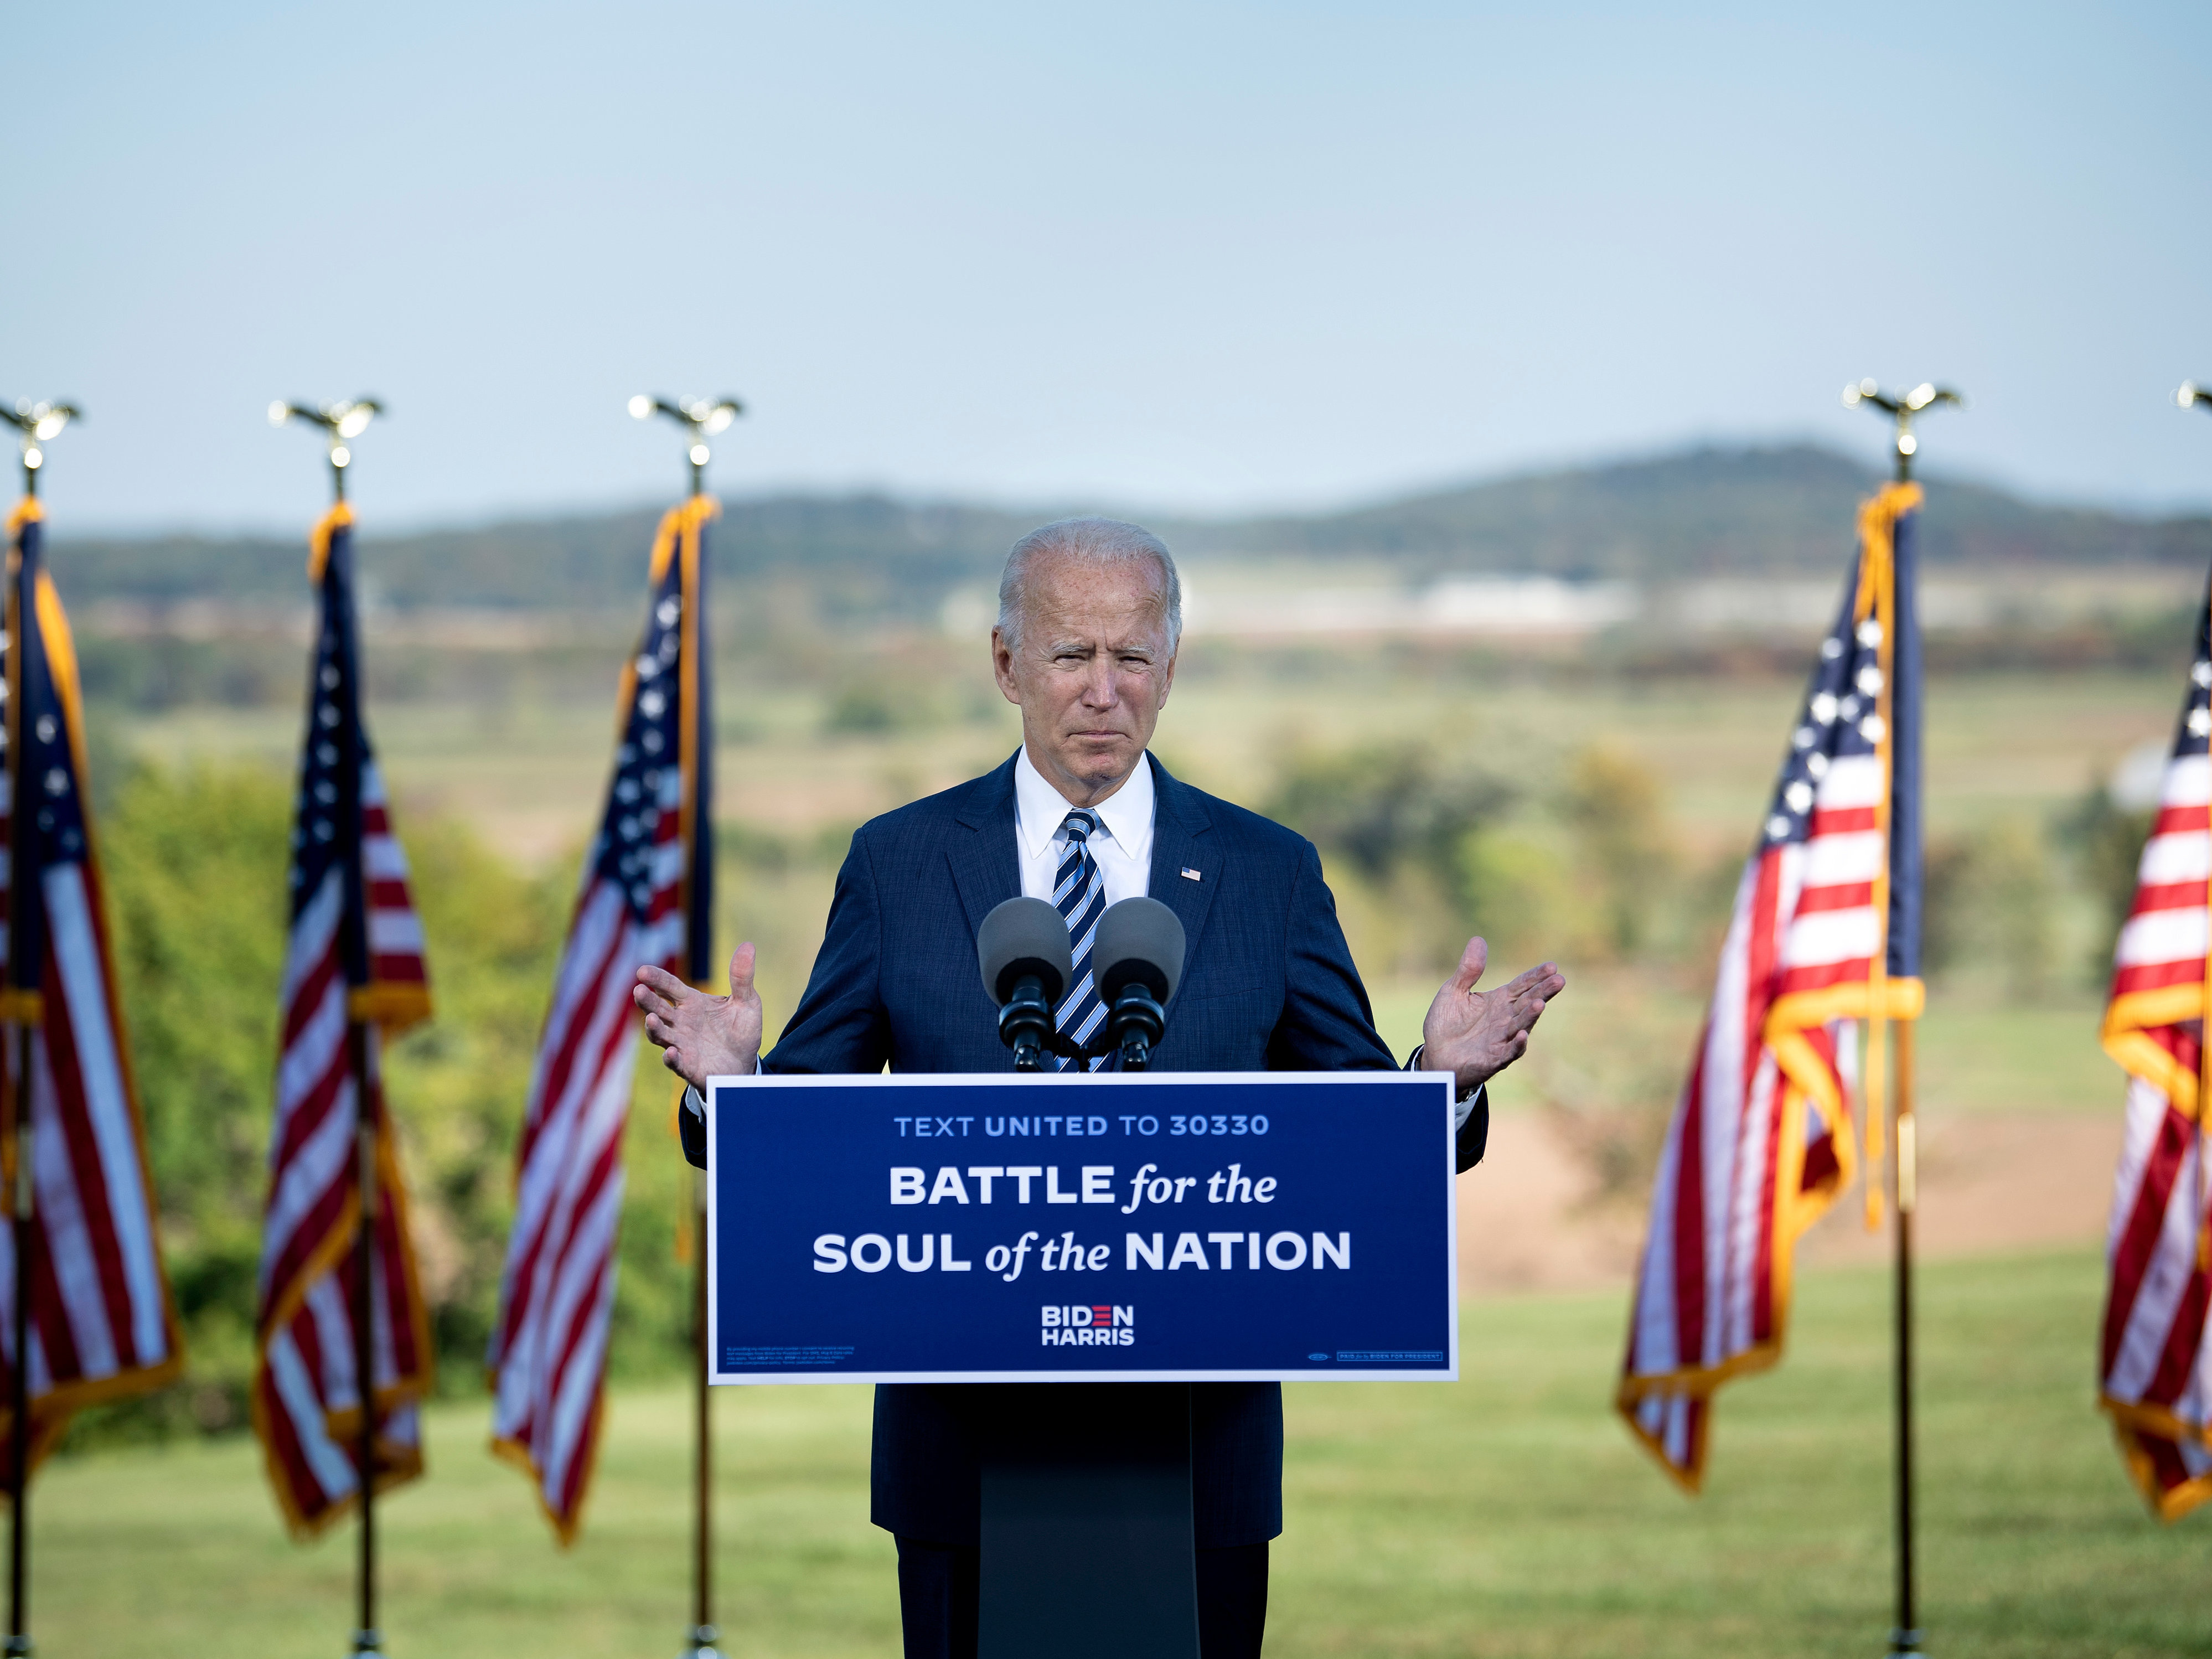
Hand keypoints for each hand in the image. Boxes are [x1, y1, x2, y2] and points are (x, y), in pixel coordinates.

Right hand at [634, 944, 763, 1091]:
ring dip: (654, 1027)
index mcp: (692, 1002)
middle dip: (647, 1000)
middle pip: (658, 1008)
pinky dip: (671, 1058)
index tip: (642, 971)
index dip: (656, 979)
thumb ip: (742, 978)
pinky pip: (675, 1062)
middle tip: (638, 990)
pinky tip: (671, 1052)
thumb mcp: (747, 1002)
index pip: (669, 987)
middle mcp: (681, 1022)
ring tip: (651, 1019)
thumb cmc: (740, 1031)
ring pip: (660, 1034)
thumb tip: (748, 945)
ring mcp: (681, 1044)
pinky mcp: (688, 1066)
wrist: (745, 1064)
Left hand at [1419, 937, 1563, 1097]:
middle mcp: (1505, 1019)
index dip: (1536, 976)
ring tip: (1539, 1003)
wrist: (1435, 1055)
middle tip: (1559, 980)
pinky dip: (1517, 1044)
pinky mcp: (1494, 1058)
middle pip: (1527, 1003)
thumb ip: (1468, 969)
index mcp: (1499, 1001)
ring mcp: (1502, 1039)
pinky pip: (1509, 1051)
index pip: (1522, 986)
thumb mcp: (1454, 991)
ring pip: (1521, 1025)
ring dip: (1530, 1016)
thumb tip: (1478, 939)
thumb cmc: (1446, 1024)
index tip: (1552, 966)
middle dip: (1543, 992)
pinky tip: (1522, 1034)